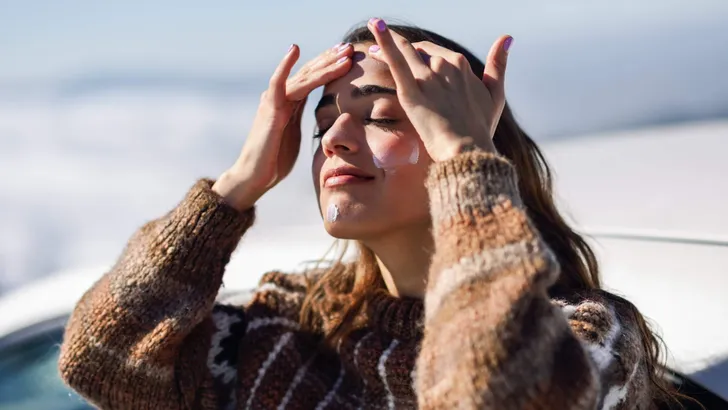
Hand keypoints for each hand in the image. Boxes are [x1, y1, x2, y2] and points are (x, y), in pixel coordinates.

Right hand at [213, 43, 353, 210]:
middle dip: (330, 59)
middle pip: (309, 72)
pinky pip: (278, 83)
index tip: (348, 56)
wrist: (255, 176)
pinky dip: (285, 65)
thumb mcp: (295, 135)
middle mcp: (281, 97)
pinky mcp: (270, 110)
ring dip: (324, 64)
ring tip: (343, 53)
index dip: (330, 66)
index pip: (313, 79)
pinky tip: (295, 49)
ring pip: (303, 77)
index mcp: (290, 103)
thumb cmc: (275, 160)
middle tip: (349, 47)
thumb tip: (324, 121)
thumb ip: (304, 121)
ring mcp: (274, 101)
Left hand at [366, 18, 510, 160]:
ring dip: (387, 41)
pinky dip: (384, 42)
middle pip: (418, 51)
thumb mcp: (495, 94)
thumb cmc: (481, 128)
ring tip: (373, 30)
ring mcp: (427, 78)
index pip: (436, 52)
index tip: (410, 53)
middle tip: (380, 44)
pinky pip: (395, 61)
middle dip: (401, 46)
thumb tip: (507, 38)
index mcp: (461, 65)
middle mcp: (444, 65)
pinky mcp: (411, 91)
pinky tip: (375, 25)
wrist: (467, 150)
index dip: (421, 51)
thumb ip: (498, 65)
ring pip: (404, 52)